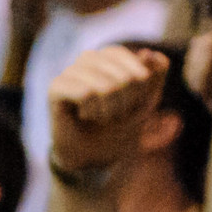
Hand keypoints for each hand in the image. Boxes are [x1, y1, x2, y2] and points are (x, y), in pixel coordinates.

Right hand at [49, 45, 167, 173]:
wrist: (89, 157)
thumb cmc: (116, 128)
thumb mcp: (145, 103)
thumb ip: (155, 76)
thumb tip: (148, 53)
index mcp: (111, 56)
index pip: (138, 65)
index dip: (140, 93)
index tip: (130, 107)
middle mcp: (89, 58)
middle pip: (124, 78)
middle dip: (125, 106)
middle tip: (112, 116)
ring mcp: (71, 70)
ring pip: (106, 87)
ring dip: (108, 112)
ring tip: (99, 117)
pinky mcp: (56, 86)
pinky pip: (86, 93)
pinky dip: (91, 111)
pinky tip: (83, 116)